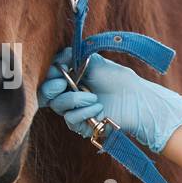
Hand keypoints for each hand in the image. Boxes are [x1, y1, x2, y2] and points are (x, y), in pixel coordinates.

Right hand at [38, 48, 181, 154]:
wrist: (137, 99)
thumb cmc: (119, 80)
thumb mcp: (96, 62)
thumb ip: (75, 56)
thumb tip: (59, 56)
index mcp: (71, 80)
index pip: (48, 78)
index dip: (48, 74)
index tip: (59, 69)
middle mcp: (70, 96)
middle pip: (44, 95)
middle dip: (50, 88)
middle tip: (63, 83)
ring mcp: (75, 111)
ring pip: (58, 106)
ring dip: (74, 99)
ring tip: (94, 98)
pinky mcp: (83, 126)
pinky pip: (70, 120)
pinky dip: (83, 112)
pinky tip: (98, 109)